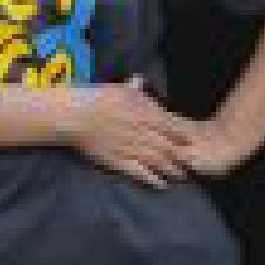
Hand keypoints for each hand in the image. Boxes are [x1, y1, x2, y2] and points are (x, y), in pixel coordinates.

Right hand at [65, 79, 202, 188]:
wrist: (73, 115)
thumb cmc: (94, 99)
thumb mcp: (118, 89)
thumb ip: (134, 88)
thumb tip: (139, 80)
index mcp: (145, 114)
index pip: (173, 128)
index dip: (184, 136)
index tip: (191, 141)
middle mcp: (142, 133)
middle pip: (170, 148)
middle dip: (182, 157)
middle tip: (191, 162)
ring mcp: (131, 149)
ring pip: (159, 162)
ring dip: (172, 170)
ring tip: (180, 175)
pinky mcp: (118, 162)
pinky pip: (140, 173)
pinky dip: (152, 180)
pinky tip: (160, 184)